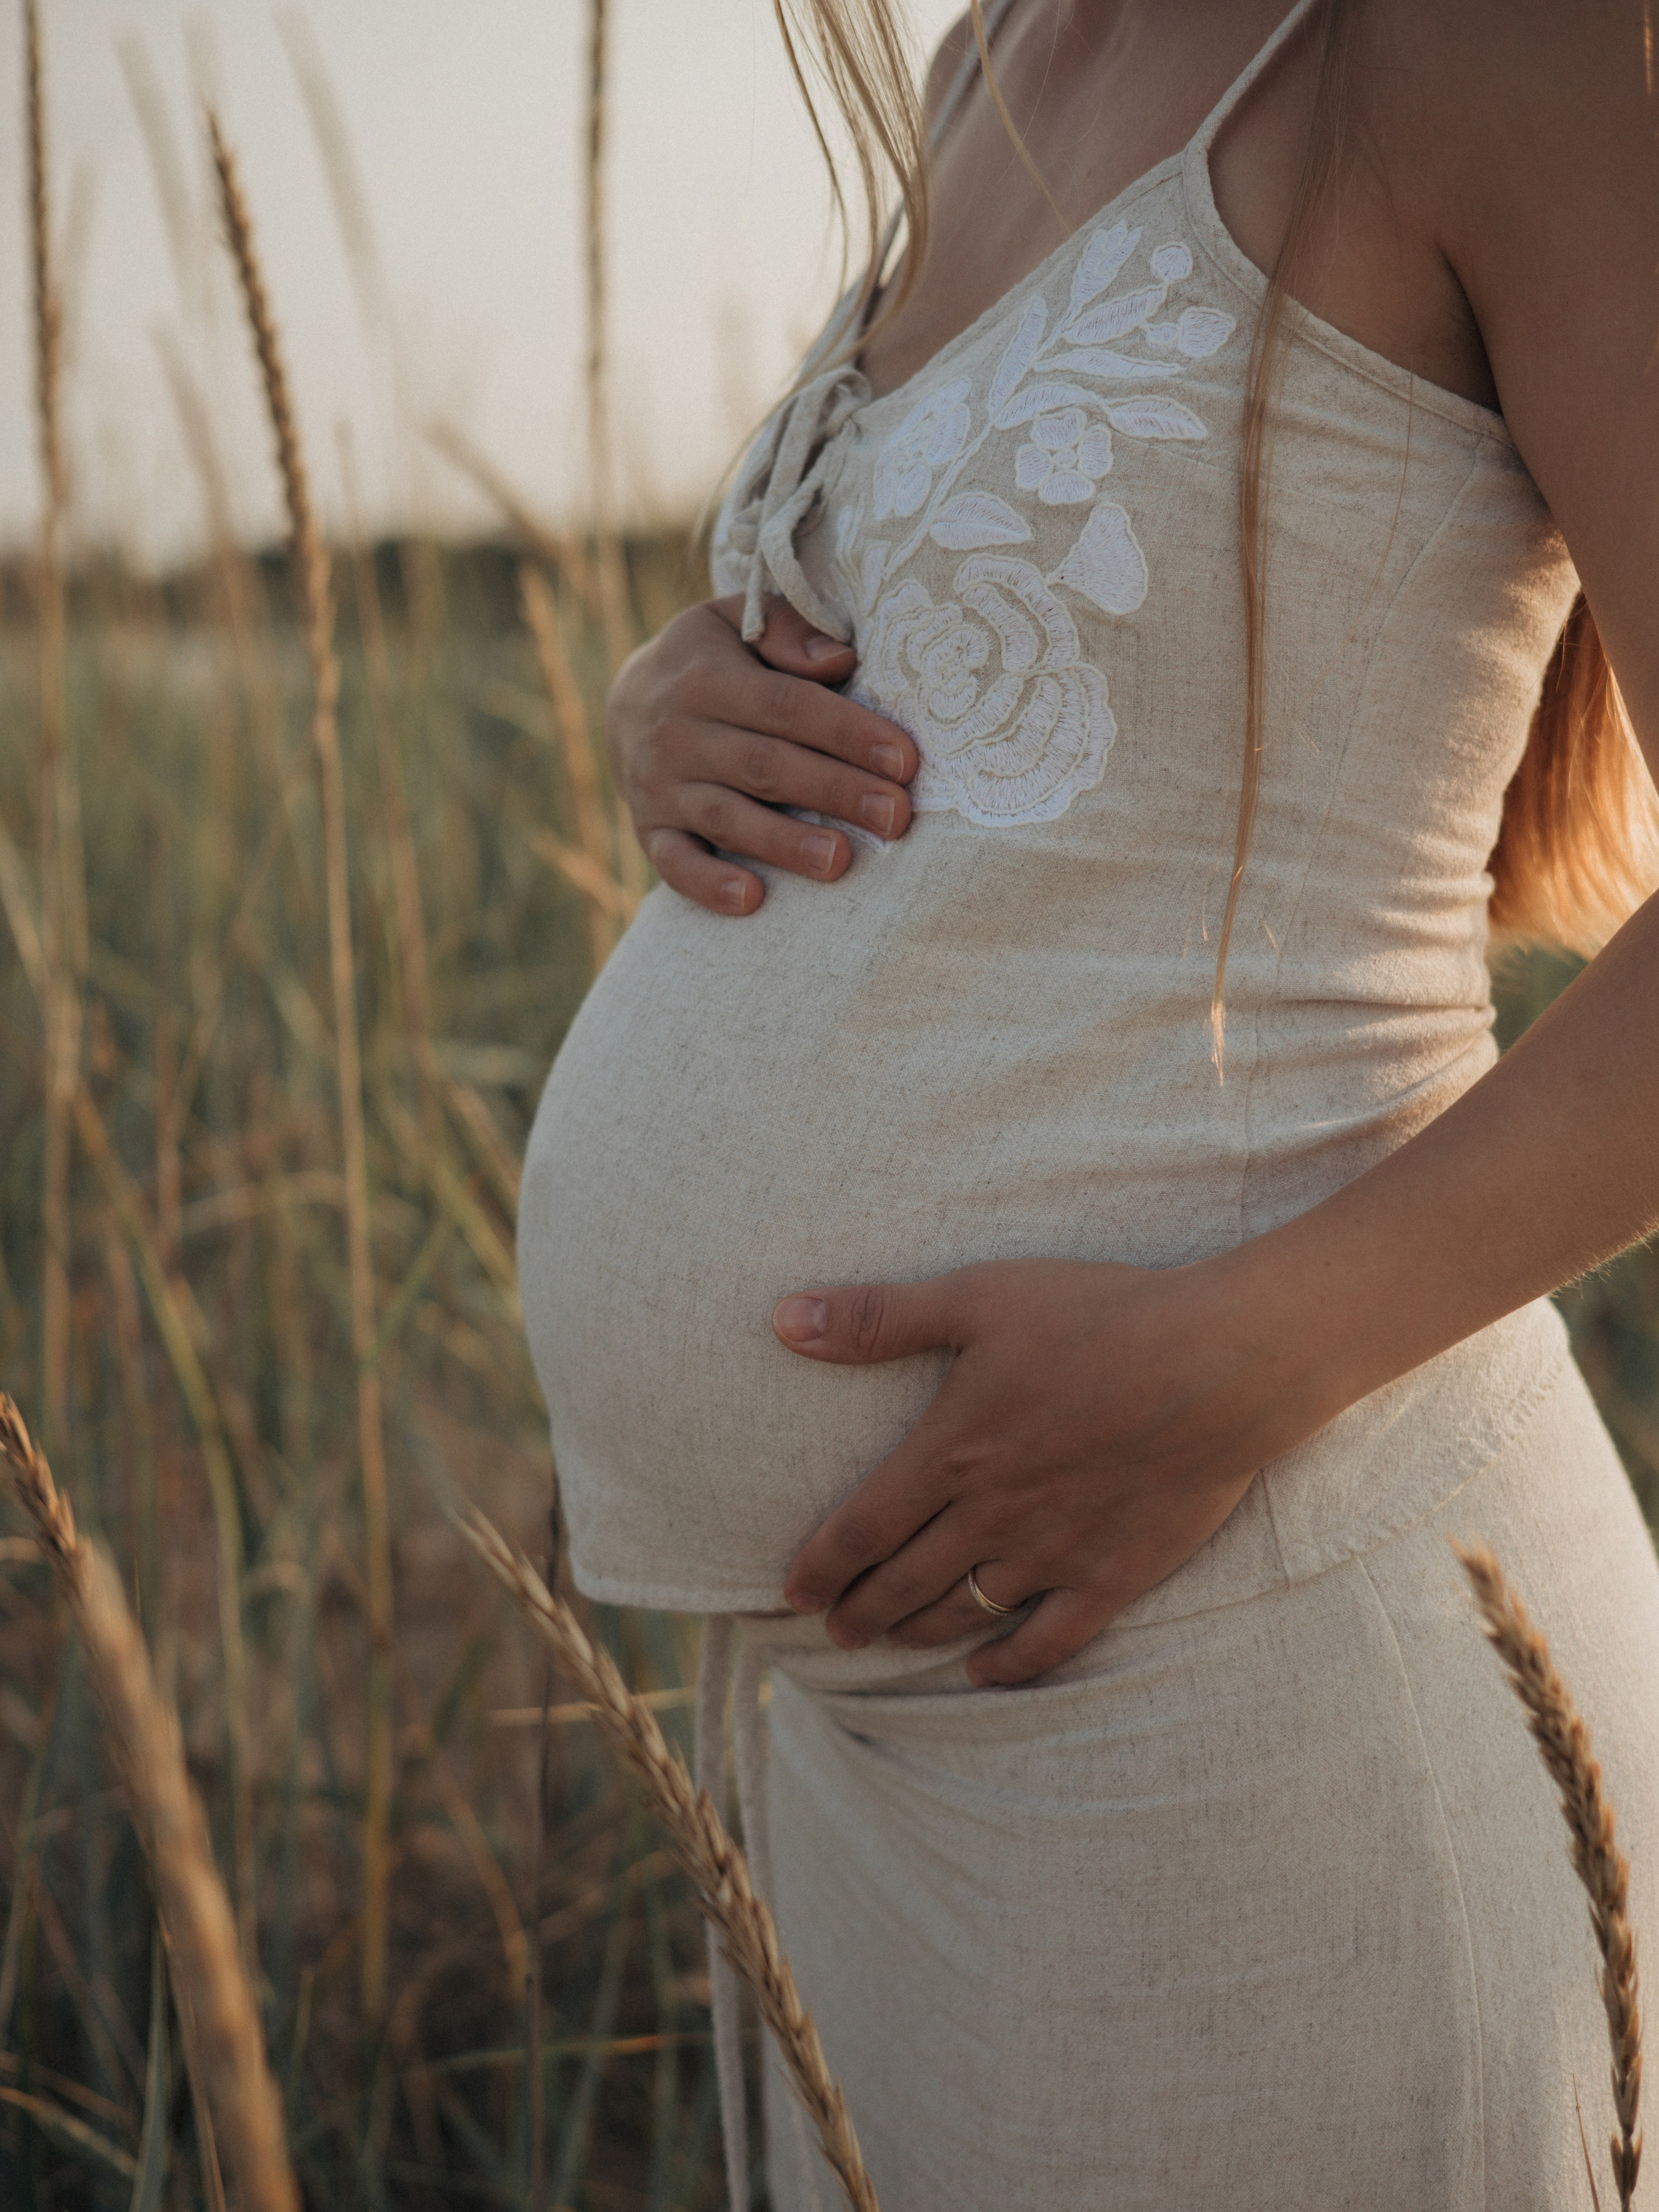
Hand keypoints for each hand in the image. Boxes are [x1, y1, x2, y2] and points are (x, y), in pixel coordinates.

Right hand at [606, 593, 917, 915]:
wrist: (623, 703)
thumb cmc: (707, 662)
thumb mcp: (736, 624)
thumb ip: (788, 633)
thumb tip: (840, 659)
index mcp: (707, 677)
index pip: (786, 706)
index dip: (846, 733)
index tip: (903, 761)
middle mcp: (679, 734)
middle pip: (766, 765)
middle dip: (835, 791)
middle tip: (895, 816)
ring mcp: (660, 788)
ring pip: (728, 817)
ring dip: (785, 842)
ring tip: (840, 861)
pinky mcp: (649, 832)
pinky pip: (675, 863)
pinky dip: (708, 884)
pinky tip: (750, 900)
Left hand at [773, 1256, 1334, 1685]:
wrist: (1221, 1362)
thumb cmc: (1099, 1317)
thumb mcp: (977, 1297)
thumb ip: (877, 1317)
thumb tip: (783, 1320)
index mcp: (952, 1452)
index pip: (861, 1526)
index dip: (820, 1565)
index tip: (791, 1592)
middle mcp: (992, 1515)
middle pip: (905, 1580)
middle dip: (859, 1610)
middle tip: (830, 1631)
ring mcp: (1054, 1552)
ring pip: (965, 1610)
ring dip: (916, 1631)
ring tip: (884, 1643)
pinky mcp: (1115, 1574)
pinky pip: (1050, 1638)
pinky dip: (1008, 1662)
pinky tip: (981, 1670)